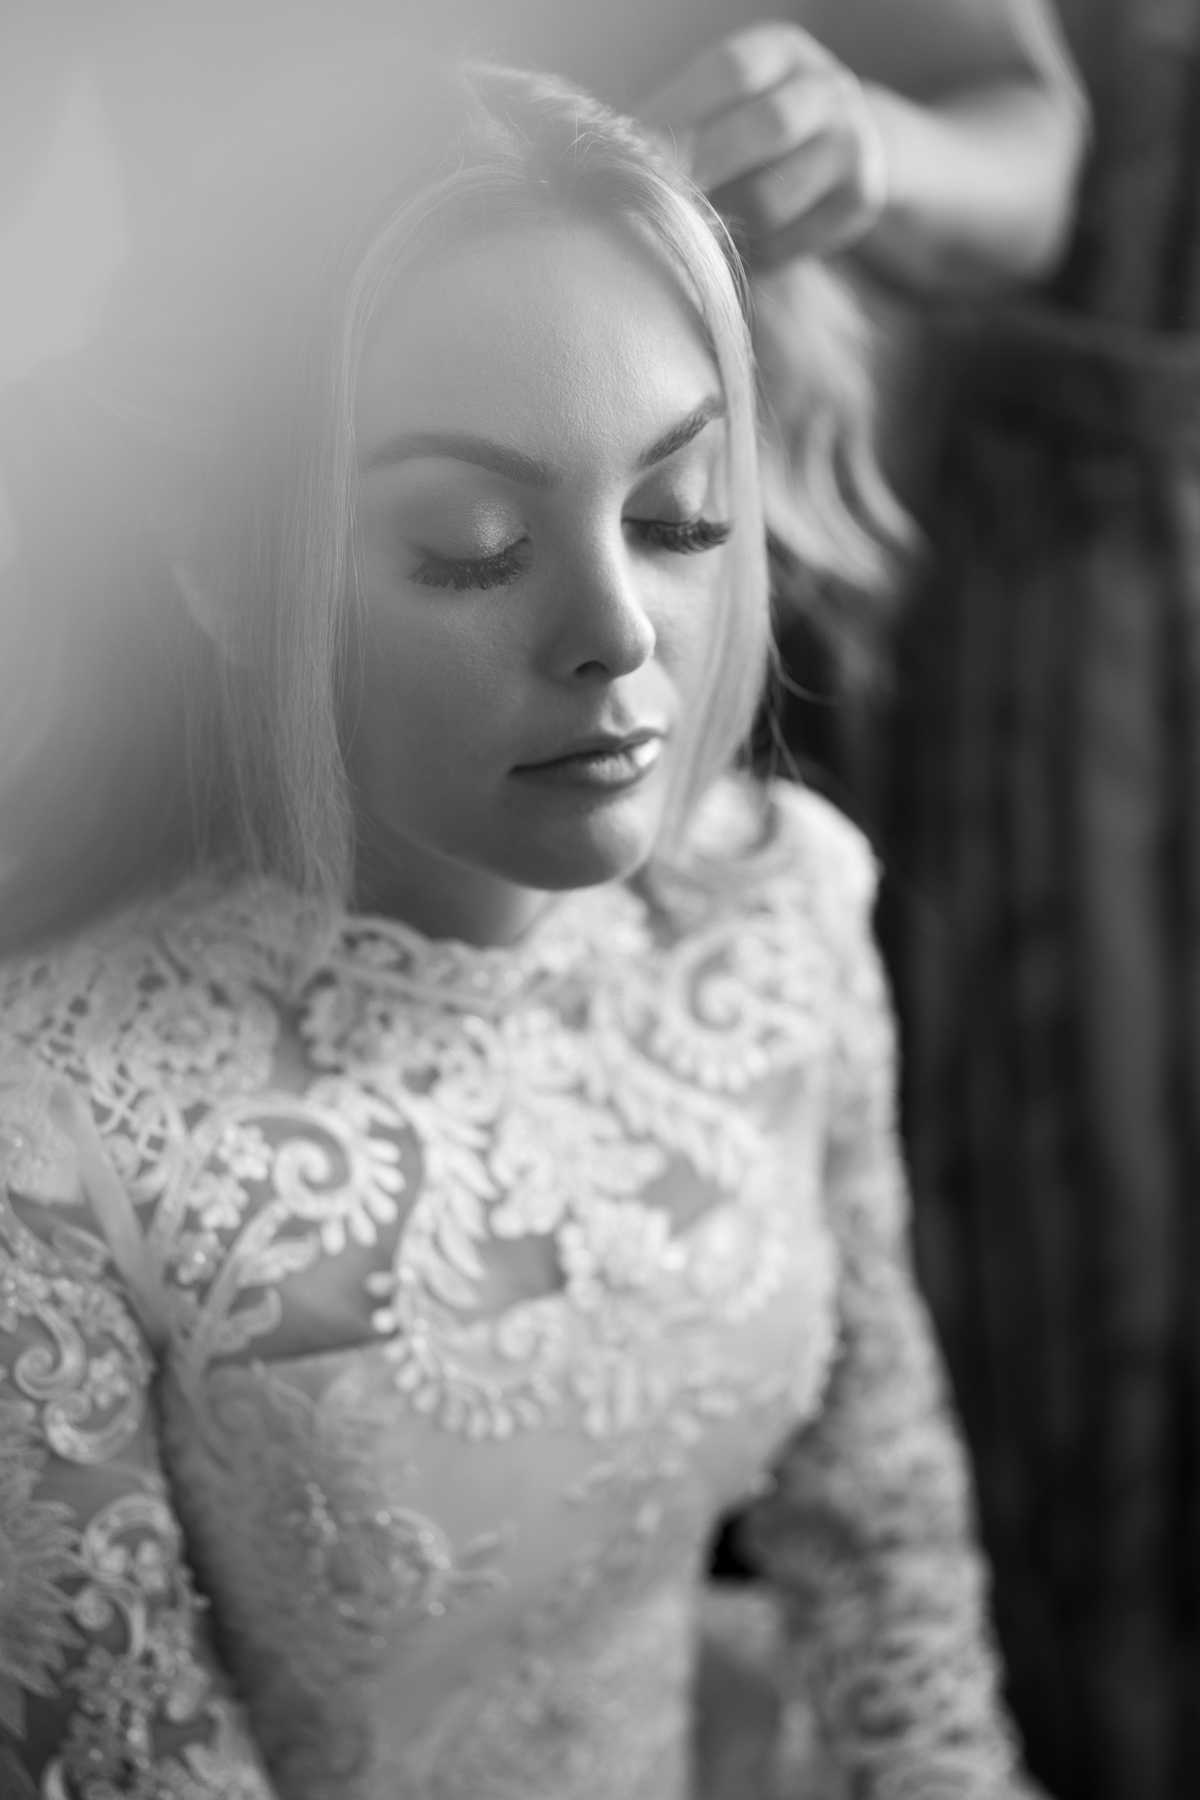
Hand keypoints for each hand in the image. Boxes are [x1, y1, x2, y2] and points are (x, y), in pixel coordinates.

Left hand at [642, 21, 888, 265]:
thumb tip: (612, 157)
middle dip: (704, 169)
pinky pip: (793, 241)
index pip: (732, 72)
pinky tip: (742, 247)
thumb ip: (675, 122)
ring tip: (697, 230)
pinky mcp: (862, 199)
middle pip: (766, 126)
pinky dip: (756, 253)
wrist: (838, 149)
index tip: (637, 157)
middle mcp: (827, 87)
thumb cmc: (748, 128)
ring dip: (725, 221)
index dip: (683, 114)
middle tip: (658, 204)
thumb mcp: (721, 102)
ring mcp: (852, 143)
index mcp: (780, 50)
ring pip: (775, 196)